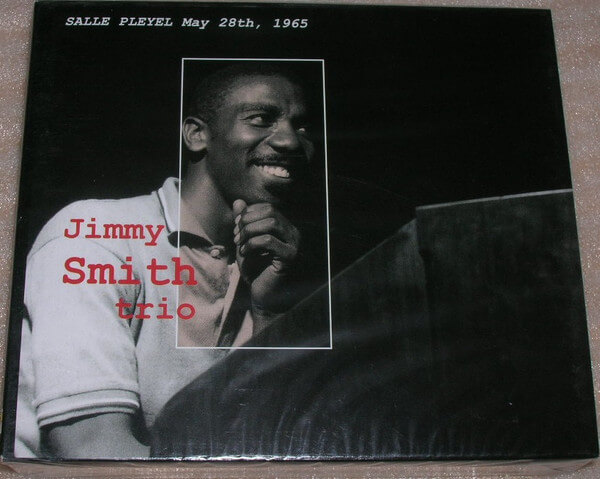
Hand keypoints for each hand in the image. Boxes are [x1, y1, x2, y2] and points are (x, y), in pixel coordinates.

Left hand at [233, 199, 300, 322]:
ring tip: (240, 244)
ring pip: (271, 223)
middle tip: (236, 236)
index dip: (248, 214)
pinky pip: (269, 241)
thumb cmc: (256, 270)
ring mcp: (294, 245)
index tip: (235, 229)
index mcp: (285, 228)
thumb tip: (238, 201)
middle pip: (270, 212)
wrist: (263, 296)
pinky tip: (244, 252)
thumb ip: (243, 222)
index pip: (267, 208)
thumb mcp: (245, 242)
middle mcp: (293, 233)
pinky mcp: (289, 257)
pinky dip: (252, 244)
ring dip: (249, 231)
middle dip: (248, 221)